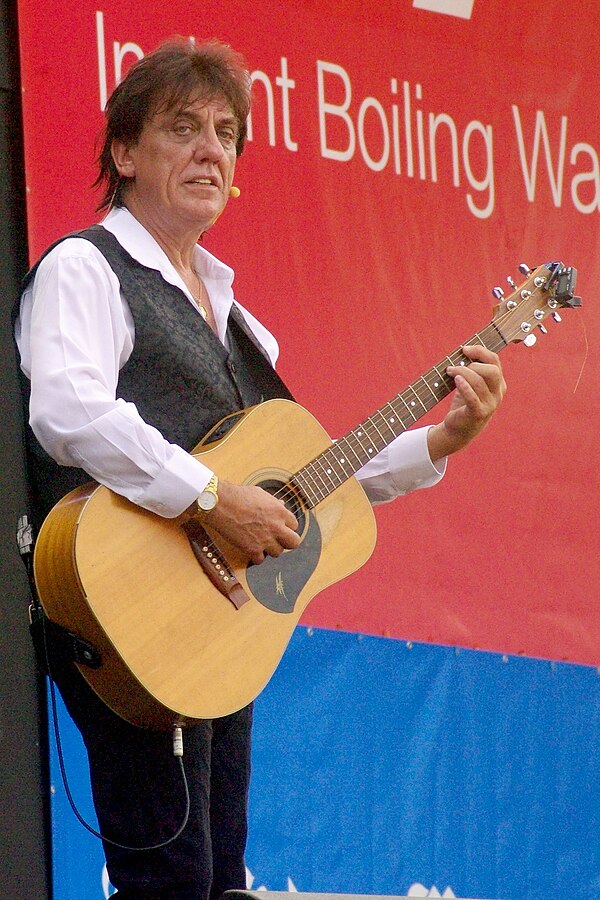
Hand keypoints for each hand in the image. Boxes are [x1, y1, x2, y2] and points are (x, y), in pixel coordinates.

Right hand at [199, 480, 299, 564]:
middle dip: (287, 542)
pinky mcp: (252, 549)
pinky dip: (255, 556)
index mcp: (280, 512)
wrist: (220, 503)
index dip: (287, 527)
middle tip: (277, 539)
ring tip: (261, 543)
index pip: (294, 525)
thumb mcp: (260, 494)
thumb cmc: (238, 495)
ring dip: (270, 549)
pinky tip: (250, 549)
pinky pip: (260, 560)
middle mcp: (276, 527)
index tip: (280, 527)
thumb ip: (273, 502)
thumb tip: (281, 504)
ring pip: (278, 553)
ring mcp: (265, 539)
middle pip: (294, 543)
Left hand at [427, 344, 505, 461]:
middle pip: (492, 370)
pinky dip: (464, 386)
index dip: (480, 351)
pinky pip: (473, 397)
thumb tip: (463, 350)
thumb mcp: (471, 384)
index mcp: (498, 383)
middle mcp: (497, 393)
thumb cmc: (464, 404)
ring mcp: (490, 404)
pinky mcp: (478, 413)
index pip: (494, 361)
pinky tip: (456, 380)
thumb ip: (472, 369)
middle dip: (473, 363)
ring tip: (450, 371)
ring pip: (479, 381)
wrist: (458, 430)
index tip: (464, 349)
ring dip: (462, 372)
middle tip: (456, 366)